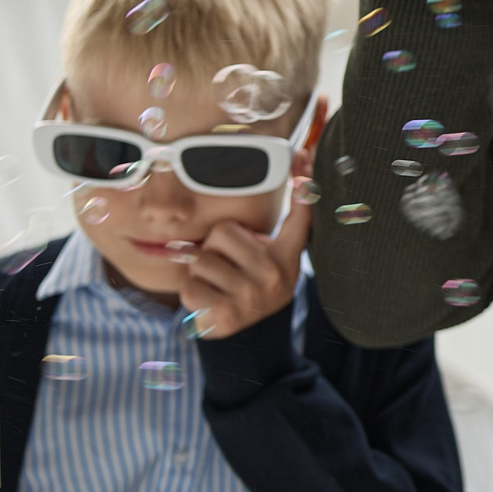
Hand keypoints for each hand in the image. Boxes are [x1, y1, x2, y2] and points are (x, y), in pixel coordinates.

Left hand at [180, 133, 314, 339]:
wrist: (254, 335)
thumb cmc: (256, 280)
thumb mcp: (276, 251)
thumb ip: (285, 217)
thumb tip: (301, 158)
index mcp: (287, 254)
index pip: (299, 216)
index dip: (302, 187)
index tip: (303, 155)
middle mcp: (276, 275)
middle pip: (221, 233)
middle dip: (215, 248)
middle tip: (228, 266)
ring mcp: (252, 297)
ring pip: (200, 261)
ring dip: (200, 272)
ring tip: (219, 284)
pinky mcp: (227, 315)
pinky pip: (189, 288)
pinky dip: (192, 294)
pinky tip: (210, 300)